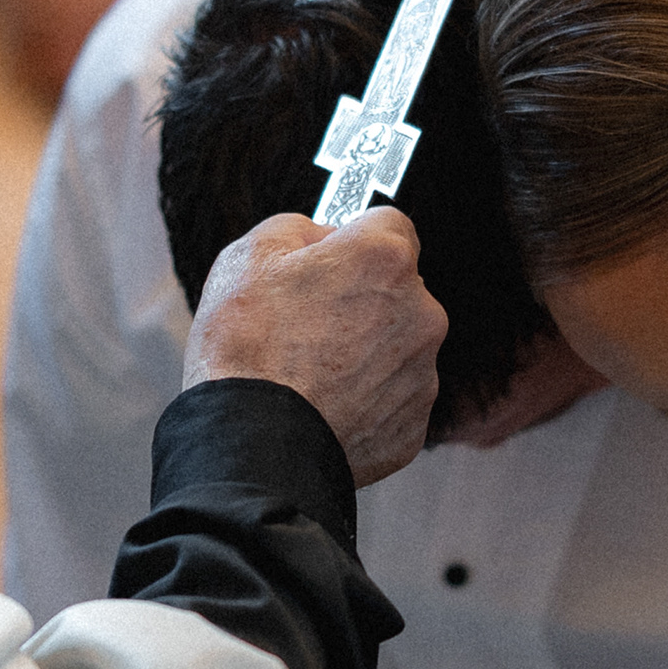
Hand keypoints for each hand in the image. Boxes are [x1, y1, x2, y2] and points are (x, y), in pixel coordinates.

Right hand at [183, 208, 444, 485]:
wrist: (251, 443)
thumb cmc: (245, 346)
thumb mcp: (249, 254)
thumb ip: (300, 228)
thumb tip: (323, 237)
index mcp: (385, 260)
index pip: (388, 226)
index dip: (351, 240)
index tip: (327, 261)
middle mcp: (422, 312)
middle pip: (398, 290)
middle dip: (361, 299)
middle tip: (307, 324)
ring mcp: (422, 373)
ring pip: (397, 347)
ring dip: (365, 352)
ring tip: (310, 373)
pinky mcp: (413, 425)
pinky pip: (392, 399)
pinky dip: (365, 401)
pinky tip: (324, 406)